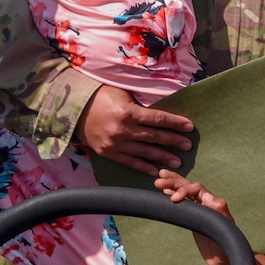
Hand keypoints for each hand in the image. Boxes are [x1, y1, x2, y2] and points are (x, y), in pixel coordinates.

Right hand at [76, 85, 193, 175]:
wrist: (74, 110)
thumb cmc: (102, 97)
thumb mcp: (123, 93)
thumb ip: (141, 102)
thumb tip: (163, 107)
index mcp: (129, 112)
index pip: (158, 119)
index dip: (175, 123)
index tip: (190, 127)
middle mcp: (123, 130)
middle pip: (154, 137)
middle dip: (173, 141)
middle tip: (188, 145)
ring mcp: (115, 144)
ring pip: (144, 152)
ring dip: (162, 157)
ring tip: (178, 162)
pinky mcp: (108, 153)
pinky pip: (129, 162)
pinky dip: (143, 167)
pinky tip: (156, 171)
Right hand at [156, 170, 232, 264]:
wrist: (224, 257)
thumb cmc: (226, 240)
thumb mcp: (224, 224)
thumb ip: (218, 209)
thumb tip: (206, 196)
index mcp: (212, 201)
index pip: (196, 188)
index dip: (184, 190)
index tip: (174, 199)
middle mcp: (205, 203)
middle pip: (188, 186)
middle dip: (174, 182)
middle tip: (159, 179)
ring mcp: (198, 210)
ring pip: (183, 193)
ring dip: (172, 186)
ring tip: (159, 180)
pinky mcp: (192, 219)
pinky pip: (182, 203)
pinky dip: (173, 196)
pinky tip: (165, 193)